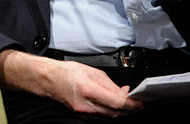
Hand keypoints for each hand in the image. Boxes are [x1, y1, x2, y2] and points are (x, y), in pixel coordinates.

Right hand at [0, 50, 141, 117]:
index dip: (131, 105)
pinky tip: (115, 105)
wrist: (50, 80)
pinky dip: (111, 111)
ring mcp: (83, 112)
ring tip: (128, 103)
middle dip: (129, 110)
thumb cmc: (68, 72)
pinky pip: (102, 116)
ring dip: (121, 112)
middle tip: (138, 104)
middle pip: (115, 113)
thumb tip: (124, 93)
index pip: (116, 102)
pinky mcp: (82, 115)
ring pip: (109, 117)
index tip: (139, 102)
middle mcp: (86, 104)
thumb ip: (110, 84)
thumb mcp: (93, 72)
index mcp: (88, 89)